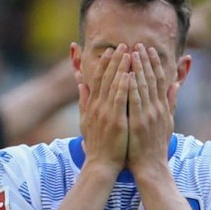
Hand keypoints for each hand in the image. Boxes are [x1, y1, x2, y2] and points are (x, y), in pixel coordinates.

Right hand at [78, 45, 131, 169]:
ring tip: (129, 52)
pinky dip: (124, 86)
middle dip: (115, 59)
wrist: (101, 165)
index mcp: (94, 105)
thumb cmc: (99, 145)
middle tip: (123, 44)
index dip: (105, 62)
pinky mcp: (116, 122)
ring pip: (114, 85)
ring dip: (121, 67)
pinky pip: (120, 100)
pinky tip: (129, 74)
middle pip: (106, 77)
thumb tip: (81, 83)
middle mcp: (99, 106)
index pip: (99, 78)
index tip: (111, 49)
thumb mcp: (86, 120)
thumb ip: (84, 101)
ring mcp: (107, 113)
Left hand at [126, 44, 177, 174]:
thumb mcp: (167, 123)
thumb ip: (170, 103)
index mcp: (162, 108)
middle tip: (138, 44)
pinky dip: (131, 88)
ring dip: (137, 68)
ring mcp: (147, 116)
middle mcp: (157, 109)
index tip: (148, 49)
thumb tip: (175, 85)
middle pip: (151, 80)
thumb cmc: (155, 146)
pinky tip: (127, 74)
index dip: (154, 63)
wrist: (151, 167)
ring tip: (131, 53)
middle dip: (144, 61)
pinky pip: (134, 102)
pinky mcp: (137, 123)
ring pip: (143, 87)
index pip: (159, 80)